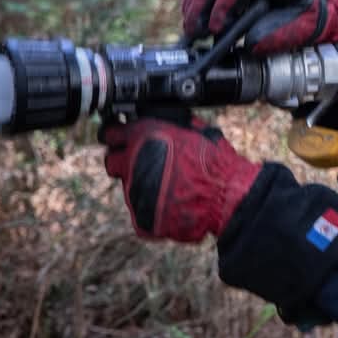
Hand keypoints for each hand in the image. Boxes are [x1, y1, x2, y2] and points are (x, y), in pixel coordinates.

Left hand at [101, 113, 259, 241]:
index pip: (110, 133)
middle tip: (145, 163)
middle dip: (124, 161)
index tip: (121, 139)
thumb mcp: (193, 128)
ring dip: (145, 184)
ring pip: (130, 187)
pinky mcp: (142, 218)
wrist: (228, 195)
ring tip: (173, 184)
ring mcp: (135, 193)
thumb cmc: (216, 160)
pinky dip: (154, 206)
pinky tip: (176, 201)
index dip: (117, 136)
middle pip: (112, 162)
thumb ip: (167, 124)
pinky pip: (141, 210)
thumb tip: (155, 119)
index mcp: (143, 136)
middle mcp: (132, 163)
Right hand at [182, 0, 337, 54]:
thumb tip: (250, 43)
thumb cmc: (317, 10)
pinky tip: (194, 15)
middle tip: (196, 32)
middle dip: (203, 3)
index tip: (216, 28)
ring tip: (192, 29)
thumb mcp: (308, 25)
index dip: (225, 3)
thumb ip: (282, 34)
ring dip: (197, 0)